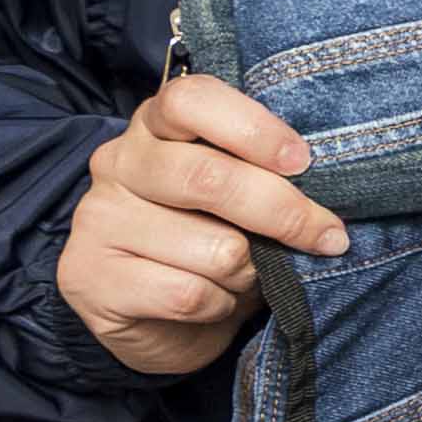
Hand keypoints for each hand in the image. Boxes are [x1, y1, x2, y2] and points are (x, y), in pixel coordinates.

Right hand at [58, 74, 346, 376]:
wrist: (163, 321)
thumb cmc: (215, 240)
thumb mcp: (242, 196)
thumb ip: (267, 174)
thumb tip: (331, 186)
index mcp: (155, 124)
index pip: (190, 100)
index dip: (253, 129)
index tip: (302, 162)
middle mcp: (117, 162)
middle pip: (207, 177)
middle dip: (283, 213)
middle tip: (327, 236)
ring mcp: (97, 219)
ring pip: (213, 247)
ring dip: (250, 271)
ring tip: (245, 274)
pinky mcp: (90, 277)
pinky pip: (187, 294)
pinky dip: (220, 304)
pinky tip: (212, 300)